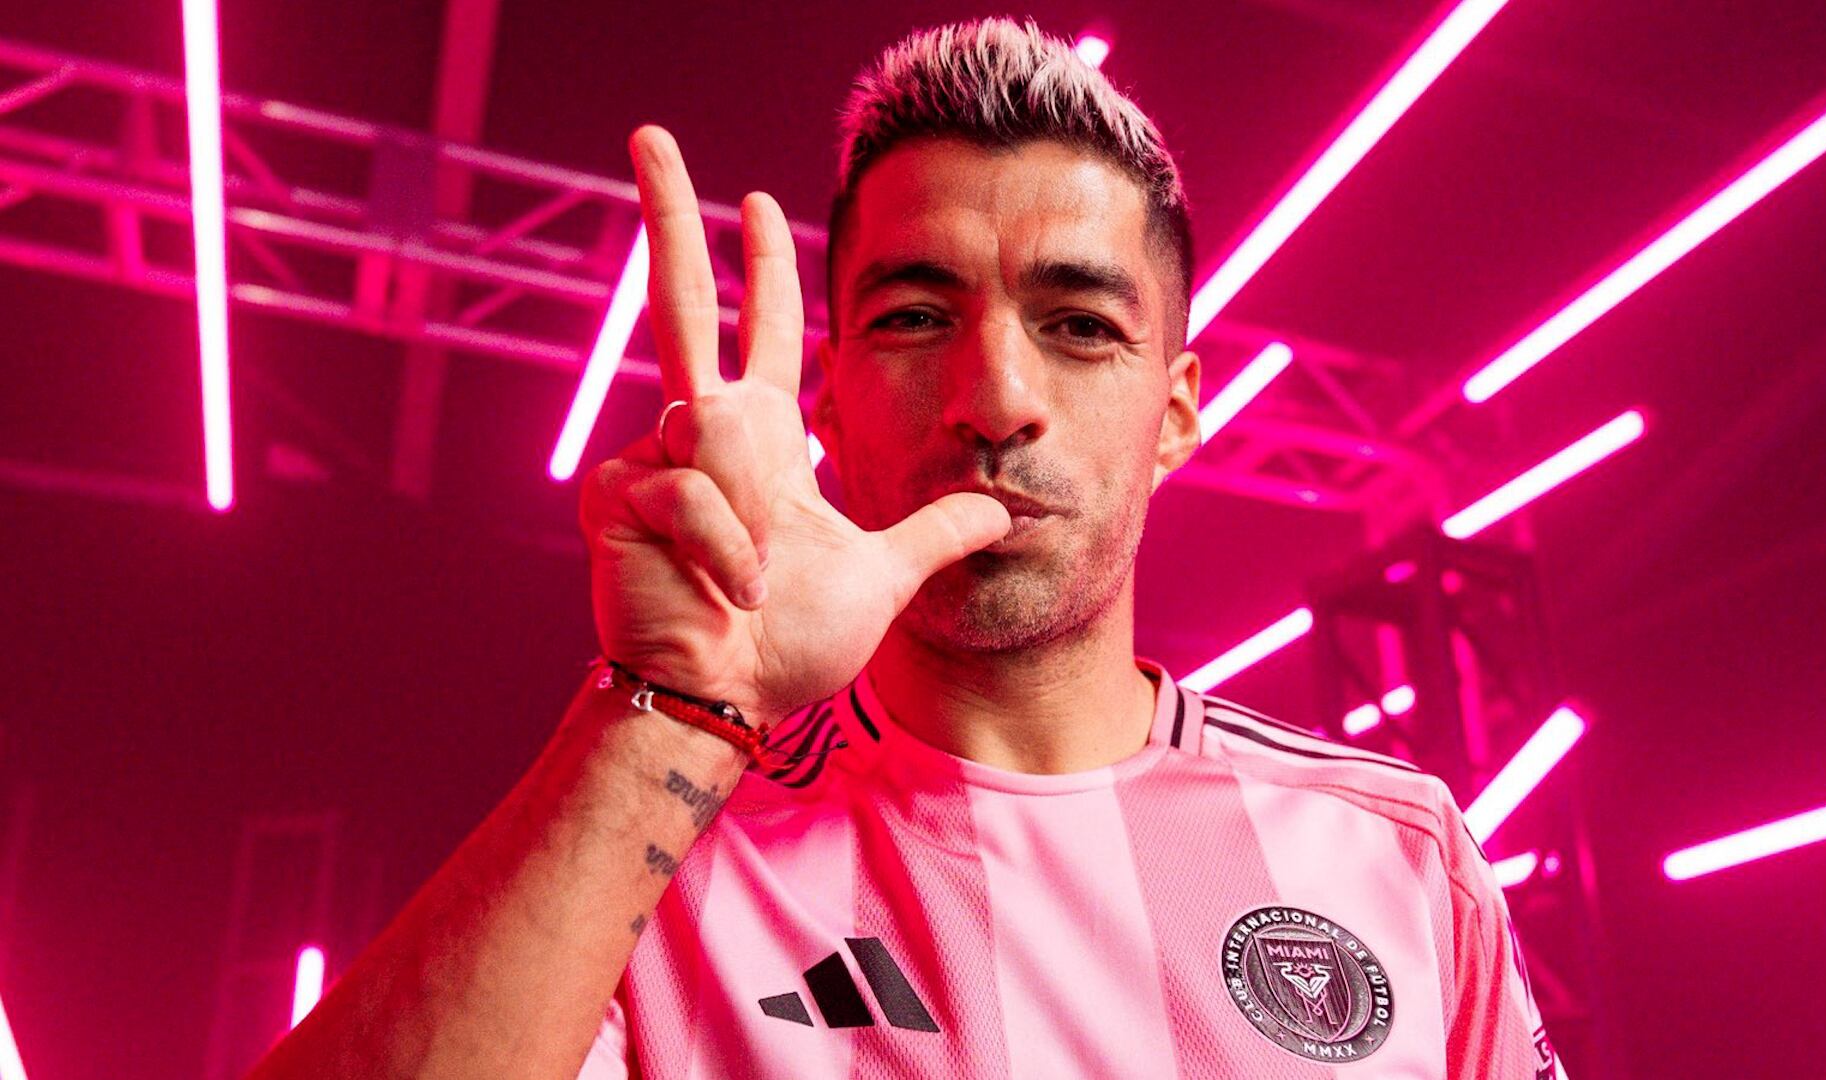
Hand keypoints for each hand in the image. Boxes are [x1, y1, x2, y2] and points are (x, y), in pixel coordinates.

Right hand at [580, 127, 1010, 722]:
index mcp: (761, 436)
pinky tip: (727, 593)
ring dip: (750, 523)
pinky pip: (692, 494)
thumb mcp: (883, 574)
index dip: (766, 267)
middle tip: (651, 133)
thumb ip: (936, 533)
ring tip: (751, 585)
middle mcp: (702, 431)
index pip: (766, 329)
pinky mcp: (617, 496)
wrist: (729, 699)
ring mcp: (652, 459)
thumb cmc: (789, 643)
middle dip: (667, 213)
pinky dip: (727, 554)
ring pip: (714, 433)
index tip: (762, 203)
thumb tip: (1001, 508)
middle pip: (681, 301)